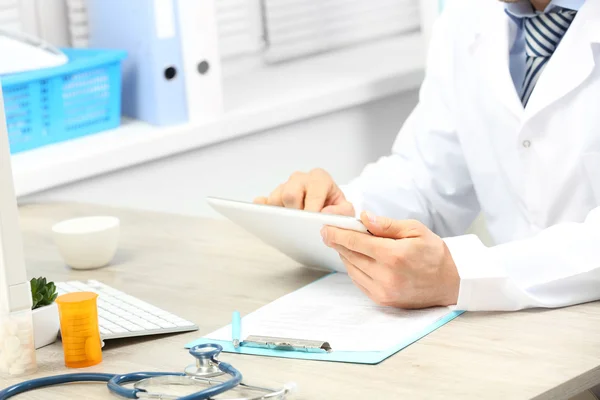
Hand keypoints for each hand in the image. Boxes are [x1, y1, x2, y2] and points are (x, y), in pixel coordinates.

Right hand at [254, 168, 354, 215]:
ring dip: (283, 214)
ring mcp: (286, 184)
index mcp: (320, 178)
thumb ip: (342, 212)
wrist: (327, 206)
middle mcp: (301, 178)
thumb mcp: (346, 210)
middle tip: (303, 224)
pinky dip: (266, 210)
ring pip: (276, 199)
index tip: (312, 223)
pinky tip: (270, 217)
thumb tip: (325, 213)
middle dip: (296, 212)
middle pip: (290, 194)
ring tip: (294, 221)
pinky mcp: (275, 193)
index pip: (313, 194)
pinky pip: (265, 201)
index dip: (312, 211)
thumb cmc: (335, 206)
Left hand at [321, 212, 458, 308]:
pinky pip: (359, 281)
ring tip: (344, 243)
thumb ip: (387, 225)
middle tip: (329, 232)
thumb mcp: (415, 230)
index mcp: (394, 255)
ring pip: (351, 269)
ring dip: (345, 255)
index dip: (337, 234)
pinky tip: (356, 258)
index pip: (356, 242)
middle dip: (338, 242)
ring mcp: (383, 290)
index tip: (326, 228)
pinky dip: (354, 268)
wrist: (450, 283)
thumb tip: (365, 217)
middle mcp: (386, 276)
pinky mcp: (383, 300)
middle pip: (350, 255)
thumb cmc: (434, 253)